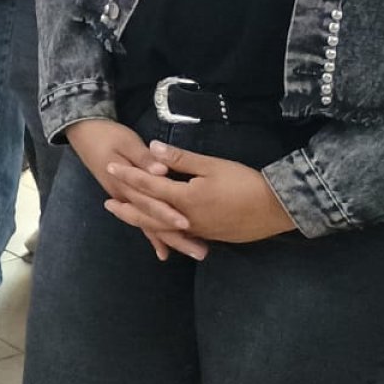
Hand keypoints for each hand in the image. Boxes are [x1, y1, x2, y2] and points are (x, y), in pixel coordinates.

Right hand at [66, 119, 201, 260]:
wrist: (85, 134)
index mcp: (125, 182)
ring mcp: (126, 200)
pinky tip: (164, 252)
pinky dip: (154, 237)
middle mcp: (125, 196)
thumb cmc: (107, 135)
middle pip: (152, 220)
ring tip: (195, 253)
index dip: (167, 212)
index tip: (187, 223)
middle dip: (176, 236)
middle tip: (200, 251)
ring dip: (171, 240)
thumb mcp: (126, 141)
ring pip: (149, 225)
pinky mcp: (128, 200)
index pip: (149, 200)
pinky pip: (143, 222)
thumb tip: (161, 171)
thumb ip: (144, 158)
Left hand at [104, 141, 296, 246]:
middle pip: (148, 214)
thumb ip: (181, 159)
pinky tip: (158, 230)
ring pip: (162, 228)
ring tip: (126, 217)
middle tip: (107, 203)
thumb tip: (152, 148)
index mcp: (185, 199)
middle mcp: (186, 219)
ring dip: (142, 222)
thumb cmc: (245, 183)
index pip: (149, 186)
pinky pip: (178, 235)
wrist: (277, 209)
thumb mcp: (212, 166)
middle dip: (127, 208)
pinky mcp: (209, 236)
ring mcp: (198, 230)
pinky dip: (163, 232)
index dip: (128, 176)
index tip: (110, 168)